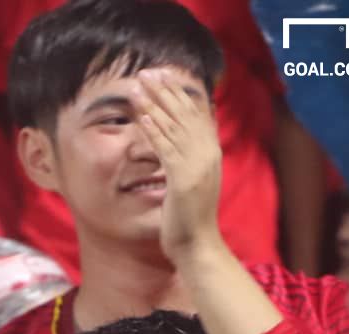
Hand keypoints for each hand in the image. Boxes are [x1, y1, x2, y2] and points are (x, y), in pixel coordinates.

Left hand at [130, 68, 223, 260]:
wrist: (197, 245)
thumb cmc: (188, 218)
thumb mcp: (189, 182)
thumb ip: (185, 160)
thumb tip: (174, 146)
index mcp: (210, 153)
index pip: (197, 114)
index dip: (181, 93)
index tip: (165, 75)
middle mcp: (208, 154)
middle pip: (185, 114)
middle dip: (166, 91)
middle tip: (148, 72)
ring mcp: (198, 166)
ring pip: (175, 127)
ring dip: (155, 104)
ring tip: (139, 86)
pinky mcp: (184, 179)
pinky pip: (167, 149)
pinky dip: (155, 132)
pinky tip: (143, 117)